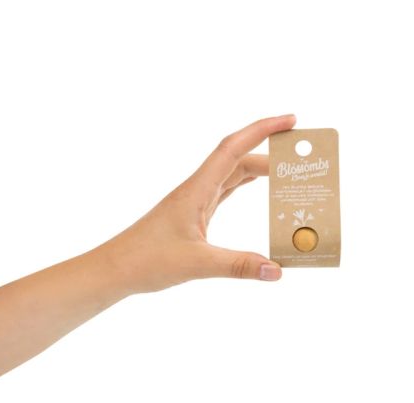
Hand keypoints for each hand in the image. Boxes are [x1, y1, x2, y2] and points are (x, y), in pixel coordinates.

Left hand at [104, 114, 295, 293]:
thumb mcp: (197, 263)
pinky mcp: (194, 214)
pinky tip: (254, 189)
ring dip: (257, 169)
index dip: (262, 130)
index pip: (233, 149)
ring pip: (231, 175)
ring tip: (284, 172)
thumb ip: (239, 266)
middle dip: (268, 152)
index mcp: (196, 189)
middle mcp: (197, 189)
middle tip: (297, 157)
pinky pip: (224, 192)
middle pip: (237, 159)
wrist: (116, 268)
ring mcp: (195, 201)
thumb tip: (278, 270)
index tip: (290, 120)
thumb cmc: (146, 260)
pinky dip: (243, 186)